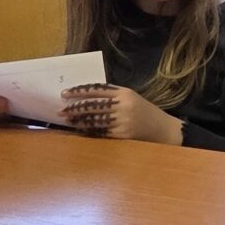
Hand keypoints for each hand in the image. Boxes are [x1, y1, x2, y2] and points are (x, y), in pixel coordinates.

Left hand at [62, 84, 182, 145]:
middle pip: (93, 105)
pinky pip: (101, 132)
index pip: (97, 90)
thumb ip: (112, 94)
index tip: (65, 93)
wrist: (162, 129)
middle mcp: (124, 106)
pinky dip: (89, 130)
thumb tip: (85, 95)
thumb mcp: (131, 97)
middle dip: (75, 107)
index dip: (79, 91)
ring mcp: (123, 121)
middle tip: (61, 109)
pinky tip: (81, 129)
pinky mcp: (122, 135)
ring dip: (79, 120)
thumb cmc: (144, 111)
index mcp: (125, 93)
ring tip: (68, 120)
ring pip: (95, 119)